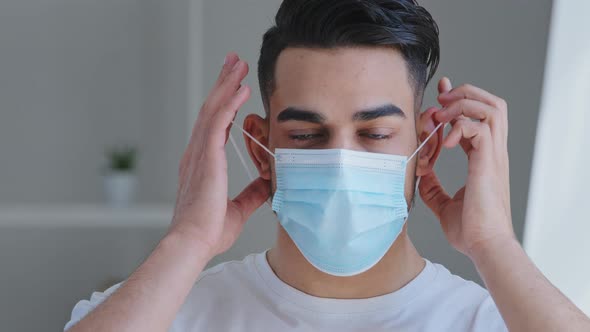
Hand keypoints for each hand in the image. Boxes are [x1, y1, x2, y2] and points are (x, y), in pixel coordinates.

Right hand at [169, 53, 270, 258]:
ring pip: (213, 109)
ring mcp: (199, 153)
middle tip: (233, 62)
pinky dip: (229, 103)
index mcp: (202, 164)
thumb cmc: (209, 231)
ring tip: (237, 64)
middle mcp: (197, 153)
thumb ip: (251, 193)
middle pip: (211, 109)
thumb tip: (266, 183)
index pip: (214, 125)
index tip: (233, 85)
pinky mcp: (206, 157)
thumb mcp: (239, 208)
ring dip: (226, 85)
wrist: (194, 242)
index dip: (224, 103)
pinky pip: (218, 122)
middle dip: (223, 83)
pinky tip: (240, 88)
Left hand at [419, 77, 515, 257]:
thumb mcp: (443, 203)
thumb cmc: (470, 230)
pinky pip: (480, 127)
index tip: (440, 93)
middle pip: (493, 104)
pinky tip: (445, 142)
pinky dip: (460, 126)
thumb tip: (420, 175)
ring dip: (464, 105)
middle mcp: (493, 153)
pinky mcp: (489, 163)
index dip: (459, 102)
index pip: (476, 118)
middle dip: (465, 94)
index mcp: (484, 159)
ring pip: (492, 108)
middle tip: (441, 101)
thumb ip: (433, 187)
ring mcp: (494, 156)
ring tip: (442, 117)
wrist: (483, 246)